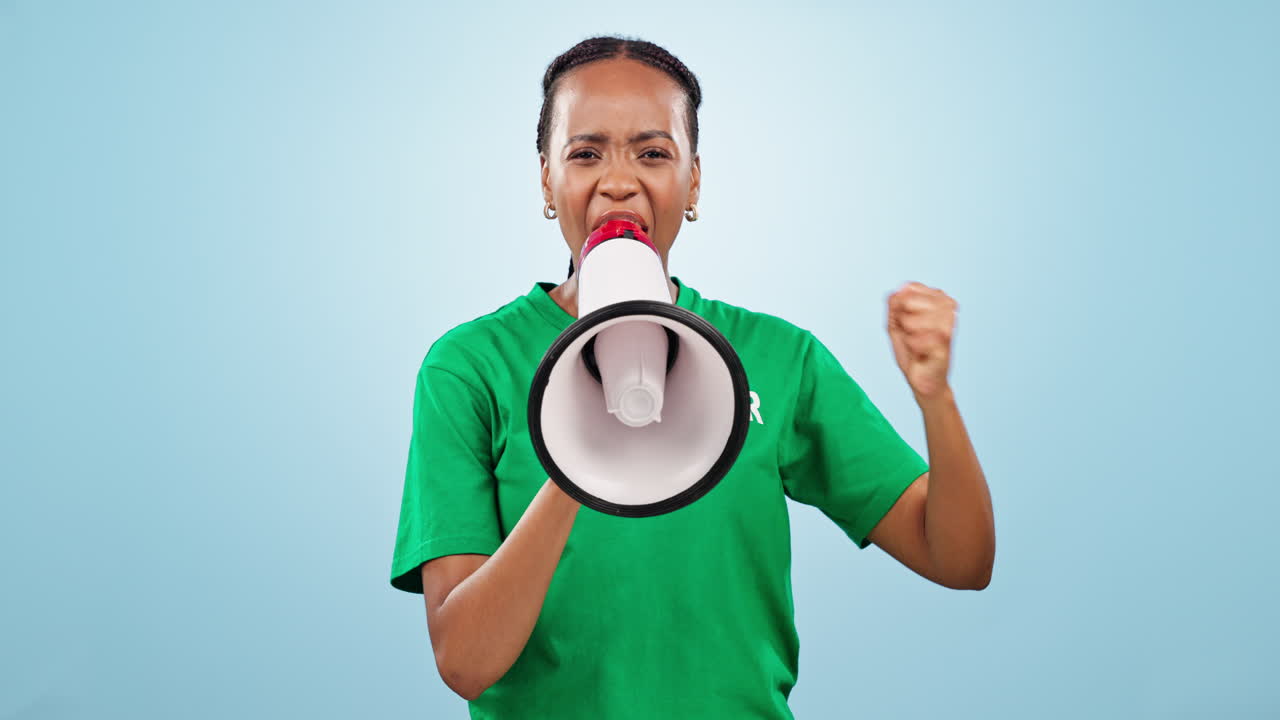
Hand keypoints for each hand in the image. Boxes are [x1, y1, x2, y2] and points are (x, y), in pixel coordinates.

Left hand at [886, 281, 957, 401]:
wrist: (922, 379)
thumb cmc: (911, 350)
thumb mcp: (896, 323)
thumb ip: (895, 303)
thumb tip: (899, 290)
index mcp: (938, 298)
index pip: (909, 288)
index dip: (899, 307)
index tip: (906, 322)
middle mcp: (947, 308)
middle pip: (908, 302)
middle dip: (902, 320)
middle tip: (911, 334)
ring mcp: (948, 324)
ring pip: (911, 321)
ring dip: (907, 334)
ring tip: (916, 343)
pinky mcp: (945, 343)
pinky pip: (915, 339)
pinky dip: (910, 346)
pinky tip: (919, 352)